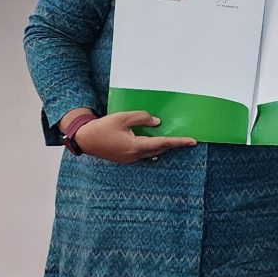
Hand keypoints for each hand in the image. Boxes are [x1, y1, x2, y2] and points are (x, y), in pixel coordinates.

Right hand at [77, 111, 197, 163]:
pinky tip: (154, 143)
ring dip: (162, 146)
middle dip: (172, 144)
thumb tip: (157, 123)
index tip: (192, 141)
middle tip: (185, 139)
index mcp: (136, 146)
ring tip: (172, 140)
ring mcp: (130, 159)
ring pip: (152, 153)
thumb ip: (141, 118)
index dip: (178, 142)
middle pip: (159, 150)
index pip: (162, 143)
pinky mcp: (125, 158)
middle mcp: (135, 156)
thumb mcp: (123, 118)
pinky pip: (144, 154)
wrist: (85, 139)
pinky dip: (152, 148)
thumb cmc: (103, 127)